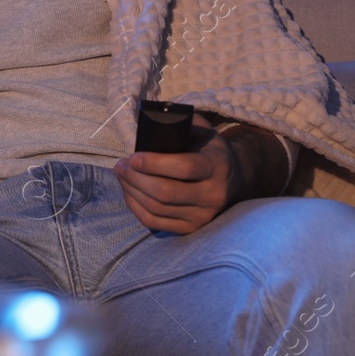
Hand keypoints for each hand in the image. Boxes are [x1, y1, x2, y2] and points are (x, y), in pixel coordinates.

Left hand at [113, 115, 240, 234]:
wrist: (233, 180)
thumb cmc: (209, 150)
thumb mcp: (202, 131)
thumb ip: (180, 126)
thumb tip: (148, 127)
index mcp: (216, 166)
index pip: (184, 168)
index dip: (154, 163)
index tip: (133, 157)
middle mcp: (213, 195)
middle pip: (165, 193)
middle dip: (135, 178)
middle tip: (121, 165)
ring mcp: (202, 216)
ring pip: (156, 208)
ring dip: (131, 191)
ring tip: (121, 175)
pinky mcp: (191, 229)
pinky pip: (154, 222)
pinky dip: (135, 207)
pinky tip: (129, 192)